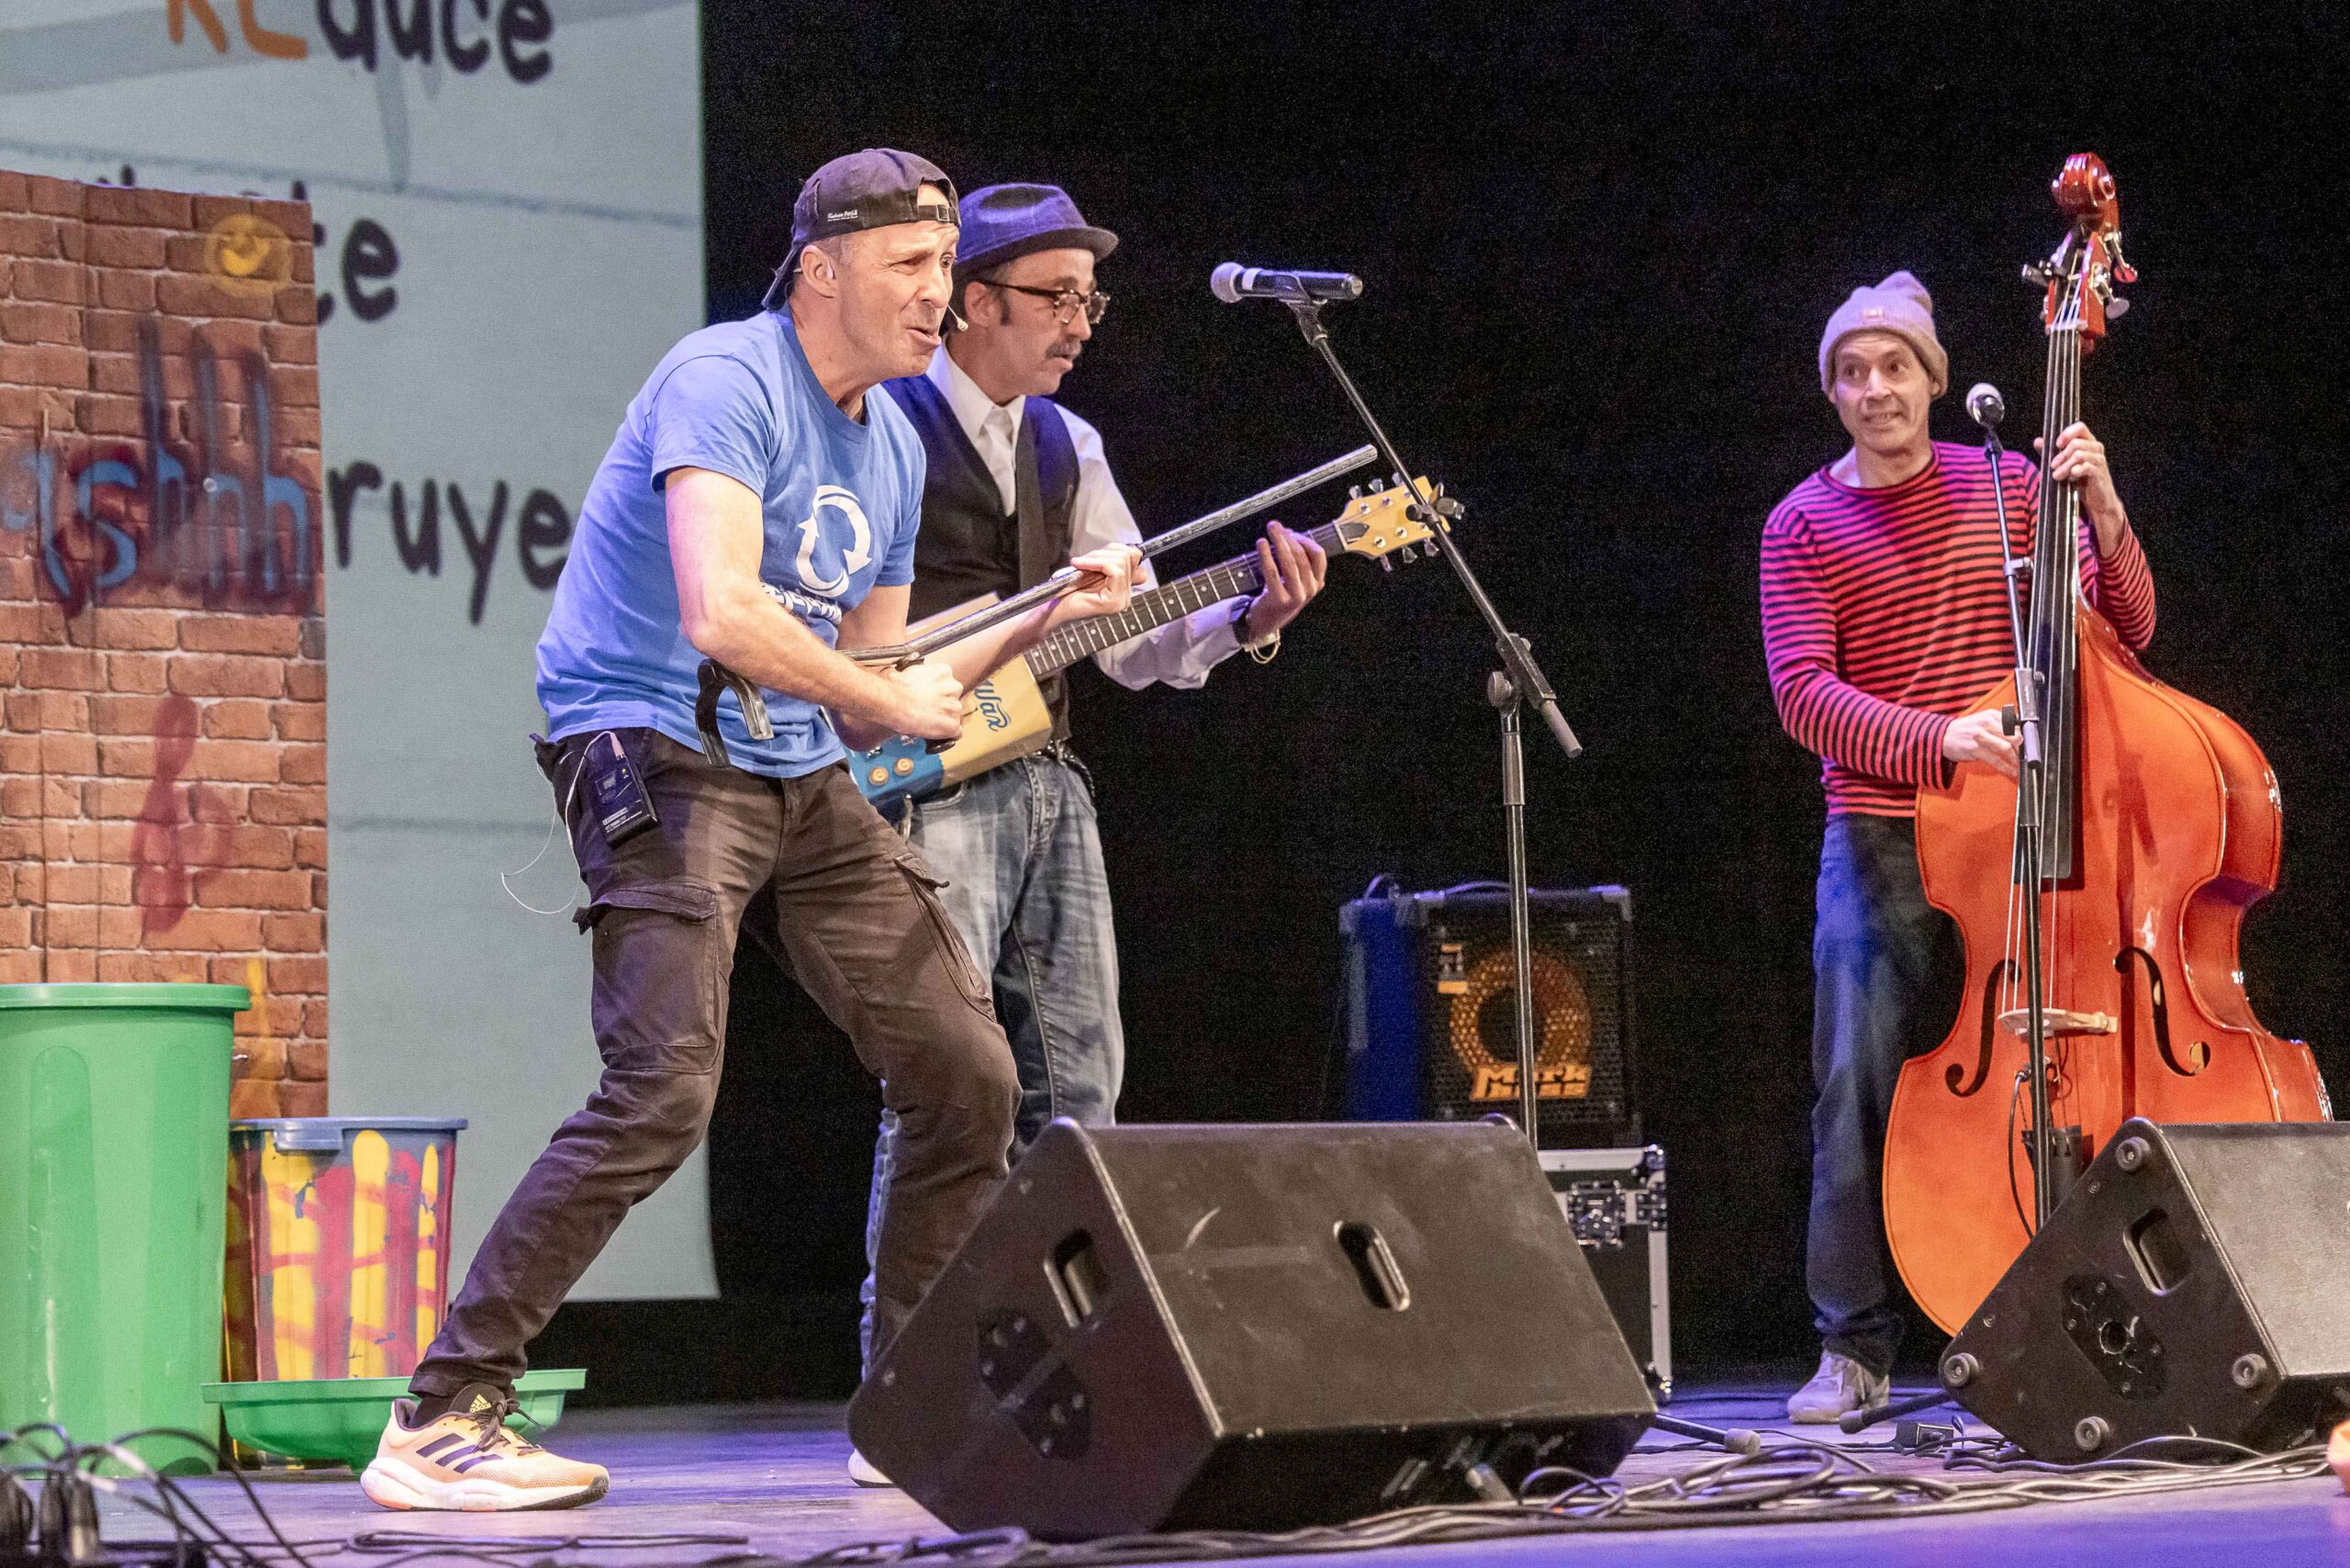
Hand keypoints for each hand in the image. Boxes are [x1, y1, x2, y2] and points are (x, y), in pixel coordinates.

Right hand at [884, 657, 963, 740]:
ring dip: (943, 720)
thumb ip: (921, 676)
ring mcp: (955, 707)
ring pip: (954, 716)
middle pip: (953, 699)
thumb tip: (913, 680)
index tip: (928, 699)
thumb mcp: (911, 672)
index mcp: (945, 671)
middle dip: (942, 706)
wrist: (892, 702)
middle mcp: (954, 687)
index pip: (948, 685)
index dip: (937, 694)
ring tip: (926, 722)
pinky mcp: (952, 725)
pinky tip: (933, 732)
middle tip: (926, 711)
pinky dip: (945, 734)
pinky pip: (956, 733)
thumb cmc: (895, 687)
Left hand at [1049, 544, 1140, 624]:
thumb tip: (1126, 549)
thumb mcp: (1091, 570)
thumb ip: (1108, 562)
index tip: (1094, 555)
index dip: (1114, 549)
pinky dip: (1094, 562)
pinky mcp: (1114, 602)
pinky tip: (1079, 565)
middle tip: (1083, 560)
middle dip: (1103, 552)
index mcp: (1123, 586)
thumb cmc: (1066, 592)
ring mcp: (1122, 600)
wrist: (1053, 610)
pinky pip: (1114, 570)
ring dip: (1096, 557)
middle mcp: (1126, 595)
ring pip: (1122, 561)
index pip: (1134, 556)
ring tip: (1079, 564)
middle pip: (1129, 555)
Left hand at [1241, 521, 1328, 640]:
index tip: (1289, 532)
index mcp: (1317, 582)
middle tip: (1274, 526)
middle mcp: (1310, 589)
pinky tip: (1261, 544)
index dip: (1304, 540)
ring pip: (1289, 562)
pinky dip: (1266, 555)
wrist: (1267, 621)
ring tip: (1270, 530)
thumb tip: (1284, 531)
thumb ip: (1293, 557)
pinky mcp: (1279, 599)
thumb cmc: (1280, 594)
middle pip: (1302, 556)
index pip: (1318, 555)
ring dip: (1279, 542)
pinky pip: (1272, 572)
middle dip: (1288, 537)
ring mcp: (1296, 595)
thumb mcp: (1294, 578)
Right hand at [1942, 709, 2017, 778]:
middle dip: (2020, 749)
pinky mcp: (1975, 749)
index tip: (2026, 746)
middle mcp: (1987, 723)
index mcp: (1991, 715)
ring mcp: (1980, 736)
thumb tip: (2018, 737)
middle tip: (2022, 756)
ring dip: (2014, 759)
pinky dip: (2005, 767)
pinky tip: (2010, 771)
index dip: (2023, 737)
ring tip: (2017, 765)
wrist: (1942, 736)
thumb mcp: (1982, 721)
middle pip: (2013, 736)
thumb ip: (2000, 725)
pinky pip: (1995, 760)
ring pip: (2006, 748)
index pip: (2015, 725)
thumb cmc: (1964, 730)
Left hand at [2037, 421, 2127, 550]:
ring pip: (2079, 455)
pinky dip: (2075, 471)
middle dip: (2061, 455)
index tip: (2057, 444)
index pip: (2080, 426)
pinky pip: (2087, 466)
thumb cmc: (2080, 480)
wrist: (2096, 500)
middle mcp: (2096, 448)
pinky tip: (2071, 477)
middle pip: (2076, 443)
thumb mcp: (2063, 464)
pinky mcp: (2100, 472)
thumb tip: (2037, 441)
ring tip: (2057, 476)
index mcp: (2088, 442)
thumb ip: (2051, 452)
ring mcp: (2099, 460)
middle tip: (2052, 466)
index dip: (2067, 433)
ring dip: (2064, 466)